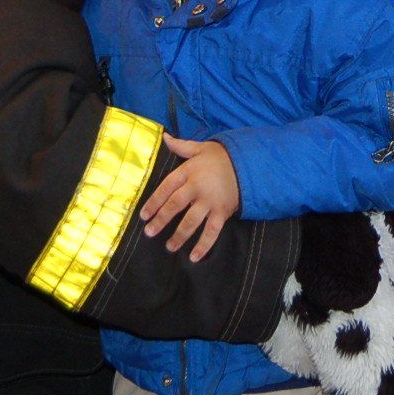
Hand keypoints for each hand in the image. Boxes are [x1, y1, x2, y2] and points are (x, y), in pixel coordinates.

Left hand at [141, 134, 239, 261]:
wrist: (249, 163)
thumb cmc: (221, 157)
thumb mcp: (201, 148)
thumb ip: (181, 146)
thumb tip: (164, 137)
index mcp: (189, 171)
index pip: (166, 188)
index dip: (153, 202)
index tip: (144, 215)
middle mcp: (197, 187)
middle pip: (175, 206)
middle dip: (161, 220)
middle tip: (149, 233)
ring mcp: (210, 201)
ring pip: (191, 222)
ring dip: (179, 236)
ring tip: (169, 247)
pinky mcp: (222, 212)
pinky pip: (212, 231)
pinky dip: (204, 245)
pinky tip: (194, 257)